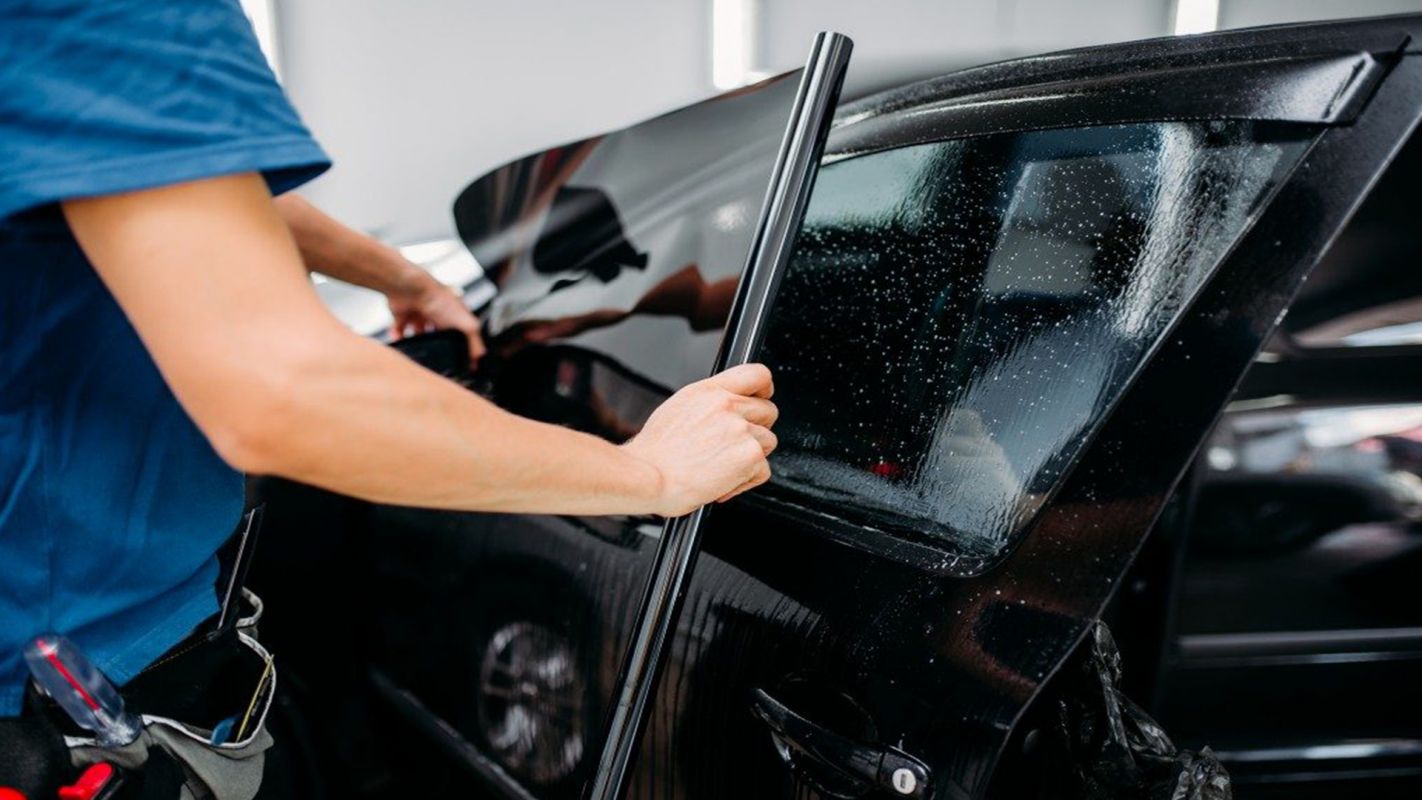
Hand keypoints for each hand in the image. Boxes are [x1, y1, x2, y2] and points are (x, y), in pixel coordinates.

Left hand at [388, 272, 487, 366]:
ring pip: (419, 335)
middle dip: (438, 347)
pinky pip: (399, 331)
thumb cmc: (439, 300)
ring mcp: (419, 314)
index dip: (460, 346)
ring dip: (418, 344)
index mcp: (454, 314)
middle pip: (439, 335)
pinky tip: (402, 345)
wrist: (411, 289)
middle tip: (437, 361)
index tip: (459, 362)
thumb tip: (479, 357)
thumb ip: (474, 341)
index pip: (460, 333)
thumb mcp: (466, 323)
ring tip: (418, 355)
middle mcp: (437, 314)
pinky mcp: (403, 316)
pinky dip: (399, 338)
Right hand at [621, 363, 777, 515]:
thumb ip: (707, 405)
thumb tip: (723, 413)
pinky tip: (722, 483)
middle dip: (757, 430)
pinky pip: (762, 470)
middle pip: (768, 411)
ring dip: (751, 458)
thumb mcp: (676, 410)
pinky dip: (745, 482)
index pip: (756, 374)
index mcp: (708, 391)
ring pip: (768, 442)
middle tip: (735, 446)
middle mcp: (727, 406)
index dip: (765, 388)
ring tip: (722, 468)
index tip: (764, 397)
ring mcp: (741, 429)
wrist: (648, 477)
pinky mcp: (750, 455)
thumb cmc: (653, 454)